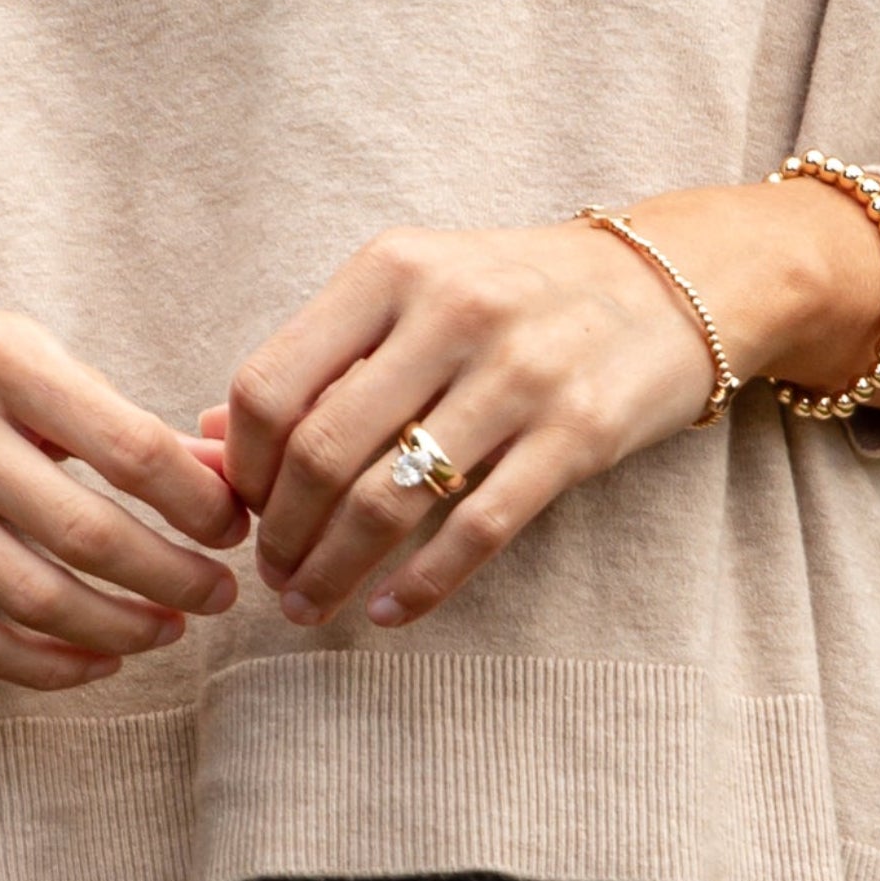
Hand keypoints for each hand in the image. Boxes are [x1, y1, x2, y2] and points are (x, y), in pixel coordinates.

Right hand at [0, 292, 247, 692]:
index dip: (197, 503)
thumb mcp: (31, 358)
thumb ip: (124, 421)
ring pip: (31, 598)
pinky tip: (97, 662)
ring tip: (168, 630)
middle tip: (218, 595)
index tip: (232, 528)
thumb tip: (226, 482)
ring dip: (120, 630)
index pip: (128, 446)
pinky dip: (46, 667)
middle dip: (173, 578)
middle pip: (83, 533)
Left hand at [215, 177, 879, 635]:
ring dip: (333, 570)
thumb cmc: (517, 290)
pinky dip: (420, 586)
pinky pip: (476, 530)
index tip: (241, 509)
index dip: (240, 466)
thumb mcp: (414, 289)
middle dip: (281, 534)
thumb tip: (206, 438)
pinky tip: (389, 611)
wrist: (673, 279)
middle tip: (274, 576)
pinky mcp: (577, 434)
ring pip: (389, 500)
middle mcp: (450, 313)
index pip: (271, 385)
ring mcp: (518, 374)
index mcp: (391, 269)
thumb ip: (316, 357)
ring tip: (311, 602)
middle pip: (319, 453)